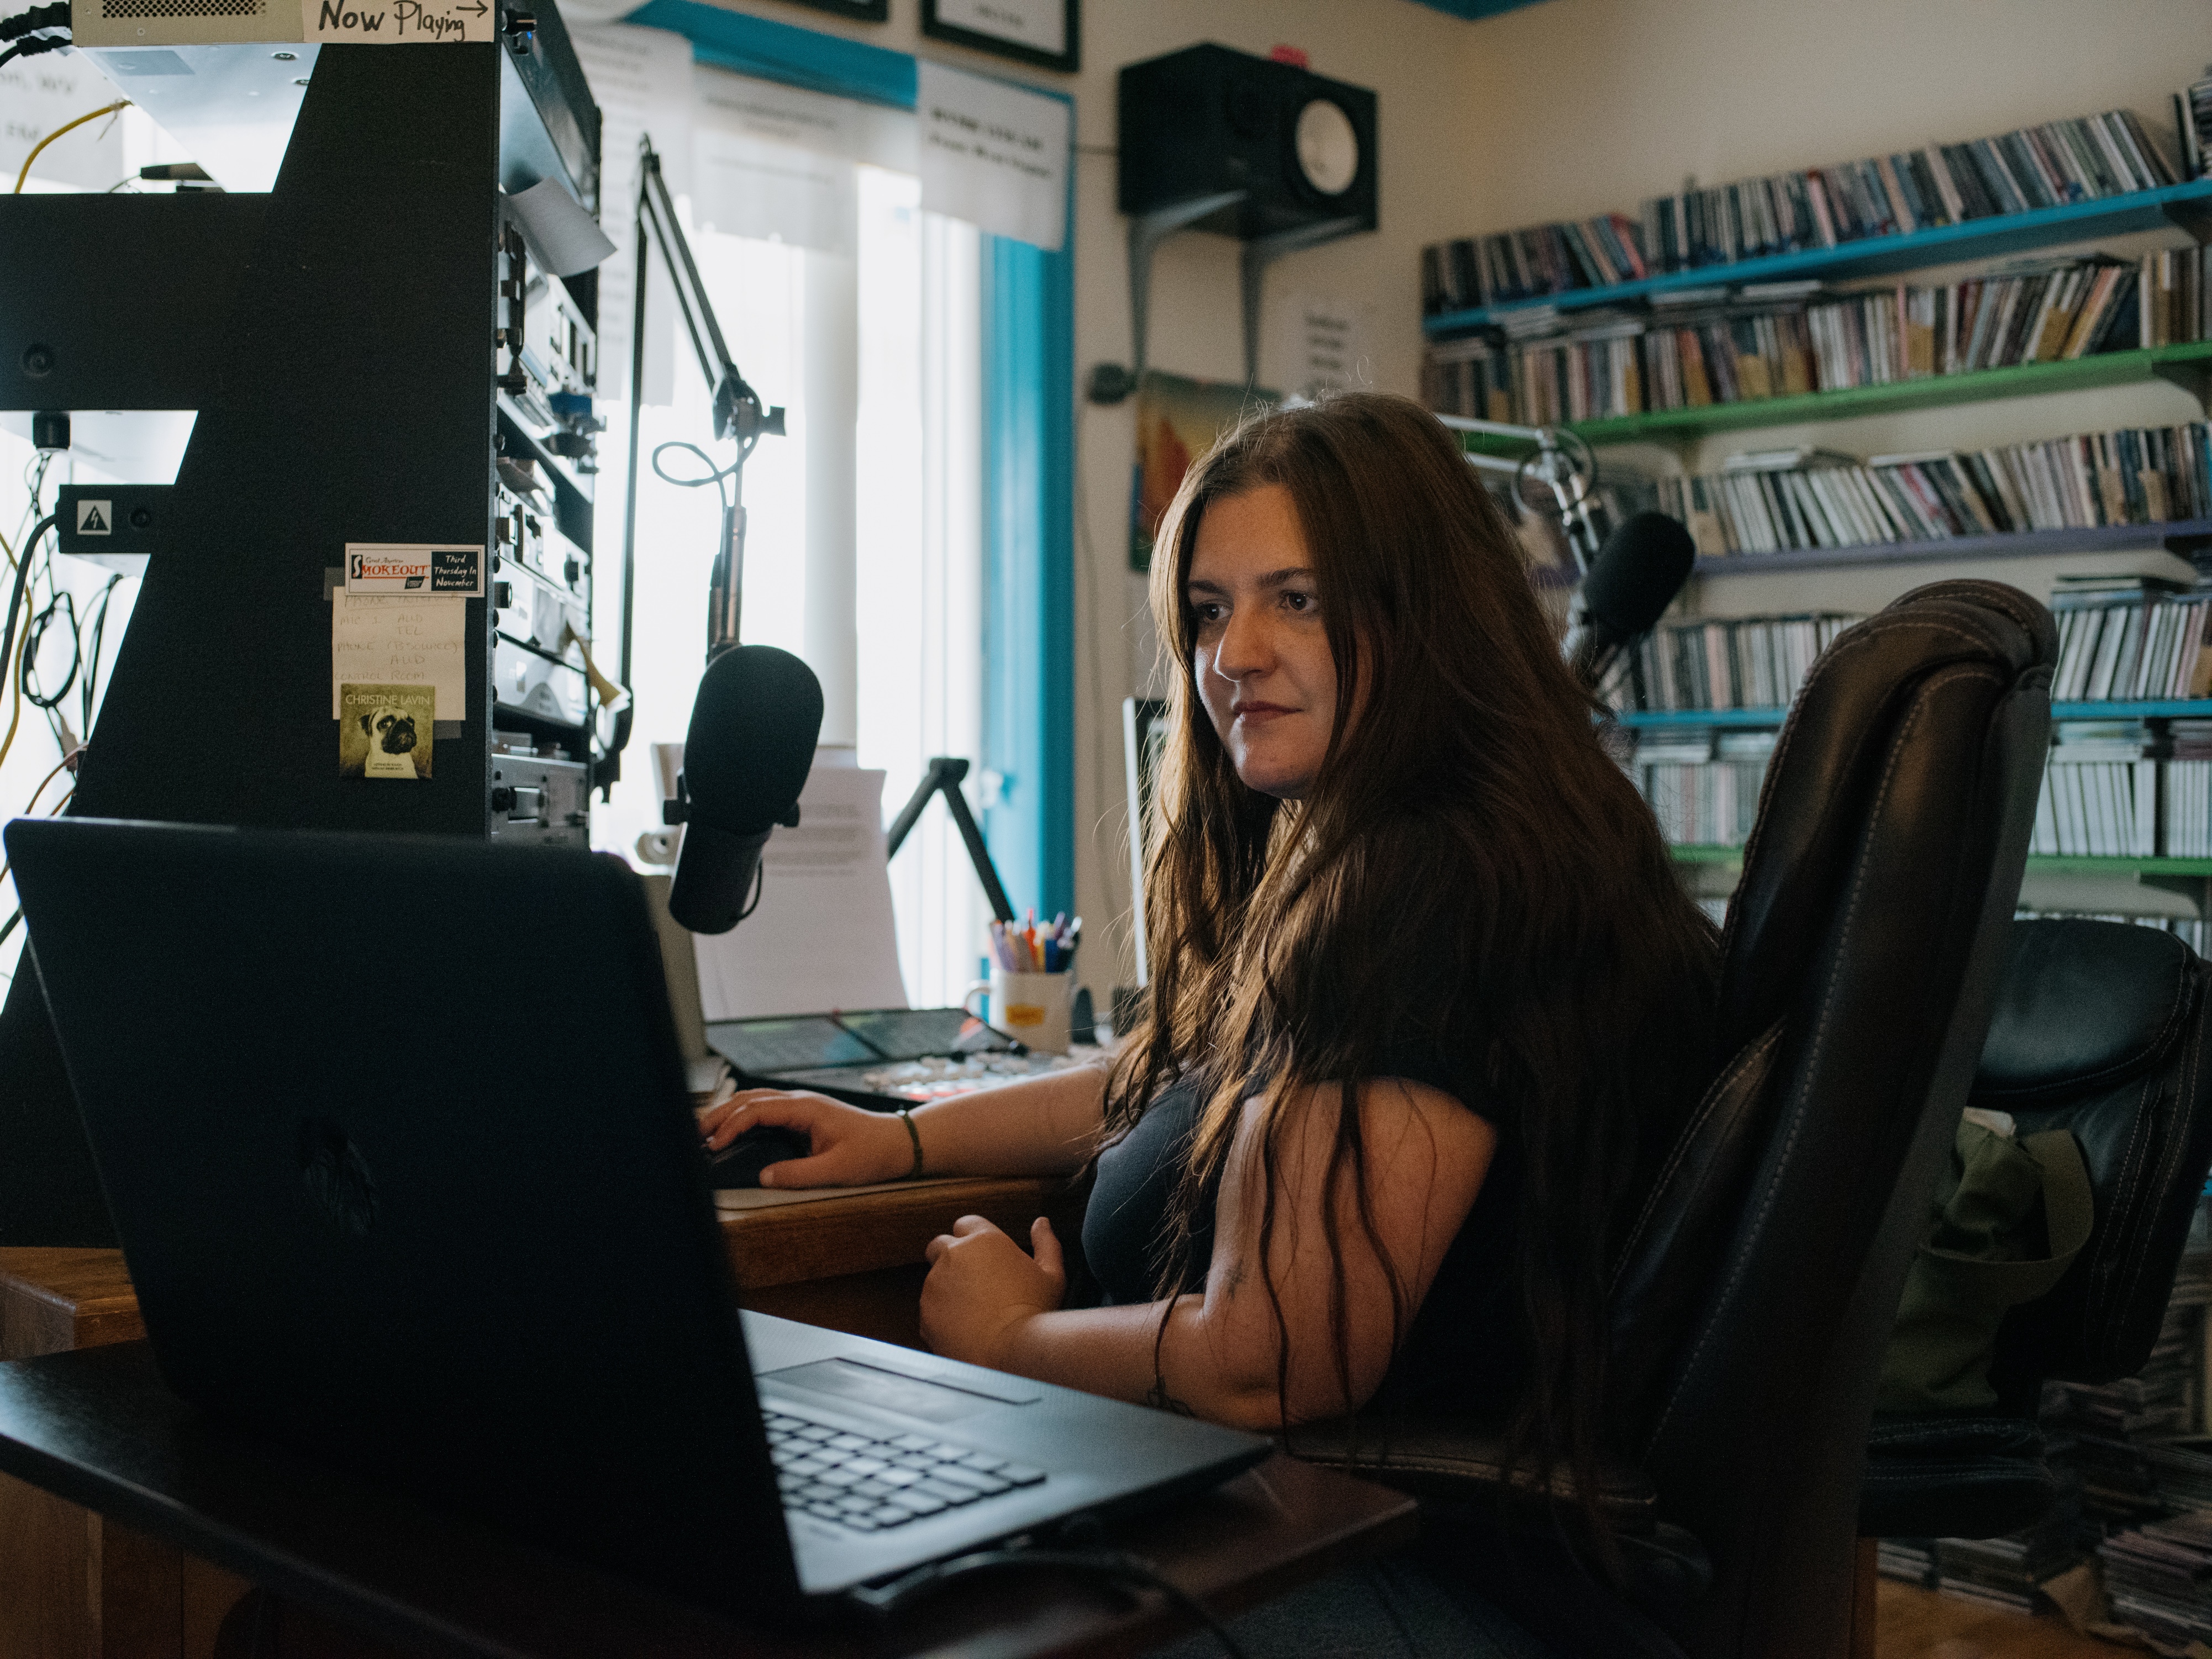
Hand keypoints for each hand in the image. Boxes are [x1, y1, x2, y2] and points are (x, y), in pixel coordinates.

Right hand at [695, 1089, 912, 1187]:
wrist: (899, 1142)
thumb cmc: (873, 1152)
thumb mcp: (836, 1169)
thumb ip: (798, 1174)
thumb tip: (764, 1177)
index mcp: (805, 1108)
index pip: (756, 1110)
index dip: (731, 1126)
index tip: (714, 1145)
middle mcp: (800, 1101)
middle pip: (749, 1099)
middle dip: (720, 1115)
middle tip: (695, 1134)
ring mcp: (802, 1106)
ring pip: (756, 1101)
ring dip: (730, 1113)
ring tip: (707, 1132)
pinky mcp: (804, 1115)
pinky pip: (767, 1109)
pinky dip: (745, 1117)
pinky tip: (734, 1130)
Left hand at [919, 1215, 1066, 1368]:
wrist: (1012, 1353)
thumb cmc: (1035, 1313)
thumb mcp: (1051, 1274)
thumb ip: (1046, 1242)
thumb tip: (1041, 1223)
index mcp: (984, 1240)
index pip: (966, 1223)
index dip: (973, 1237)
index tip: (984, 1254)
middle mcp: (953, 1256)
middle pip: (940, 1244)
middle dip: (951, 1256)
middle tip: (974, 1278)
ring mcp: (935, 1284)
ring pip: (934, 1278)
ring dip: (948, 1286)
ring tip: (974, 1309)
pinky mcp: (926, 1312)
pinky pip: (930, 1308)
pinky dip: (942, 1314)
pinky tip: (965, 1326)